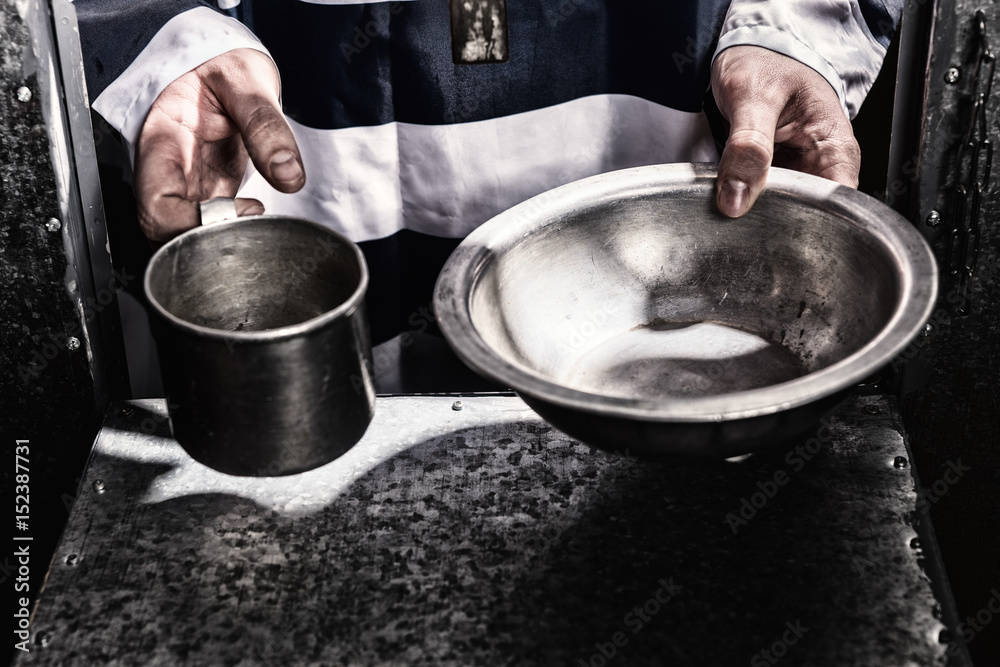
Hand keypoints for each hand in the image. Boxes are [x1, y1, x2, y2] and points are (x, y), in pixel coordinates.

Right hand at [133, 48, 304, 242]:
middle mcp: (168, 171)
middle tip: (255, 233)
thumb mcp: (245, 80)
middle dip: (203, 247)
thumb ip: (266, 126)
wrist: (219, 61)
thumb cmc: (218, 62)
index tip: (244, 211)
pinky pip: (208, 228)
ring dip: (218, 247)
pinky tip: (260, 227)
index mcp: (162, 141)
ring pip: (183, 237)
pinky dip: (232, 237)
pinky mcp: (208, 192)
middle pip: (165, 232)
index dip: (192, 224)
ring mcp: (186, 185)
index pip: (156, 204)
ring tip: (260, 230)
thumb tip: (289, 174)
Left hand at [711, 46, 860, 217]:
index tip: (774, 229)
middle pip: (808, 218)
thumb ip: (748, 145)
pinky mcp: (770, 178)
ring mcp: (794, 175)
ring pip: (781, 213)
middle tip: (742, 221)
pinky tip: (728, 201)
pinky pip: (759, 201)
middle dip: (775, 225)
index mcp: (835, 150)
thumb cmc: (766, 62)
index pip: (837, 207)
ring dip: (756, 216)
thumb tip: (737, 198)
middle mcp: (819, 167)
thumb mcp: (755, 96)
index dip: (810, 226)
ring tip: (733, 211)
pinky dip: (743, 203)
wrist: (749, 52)